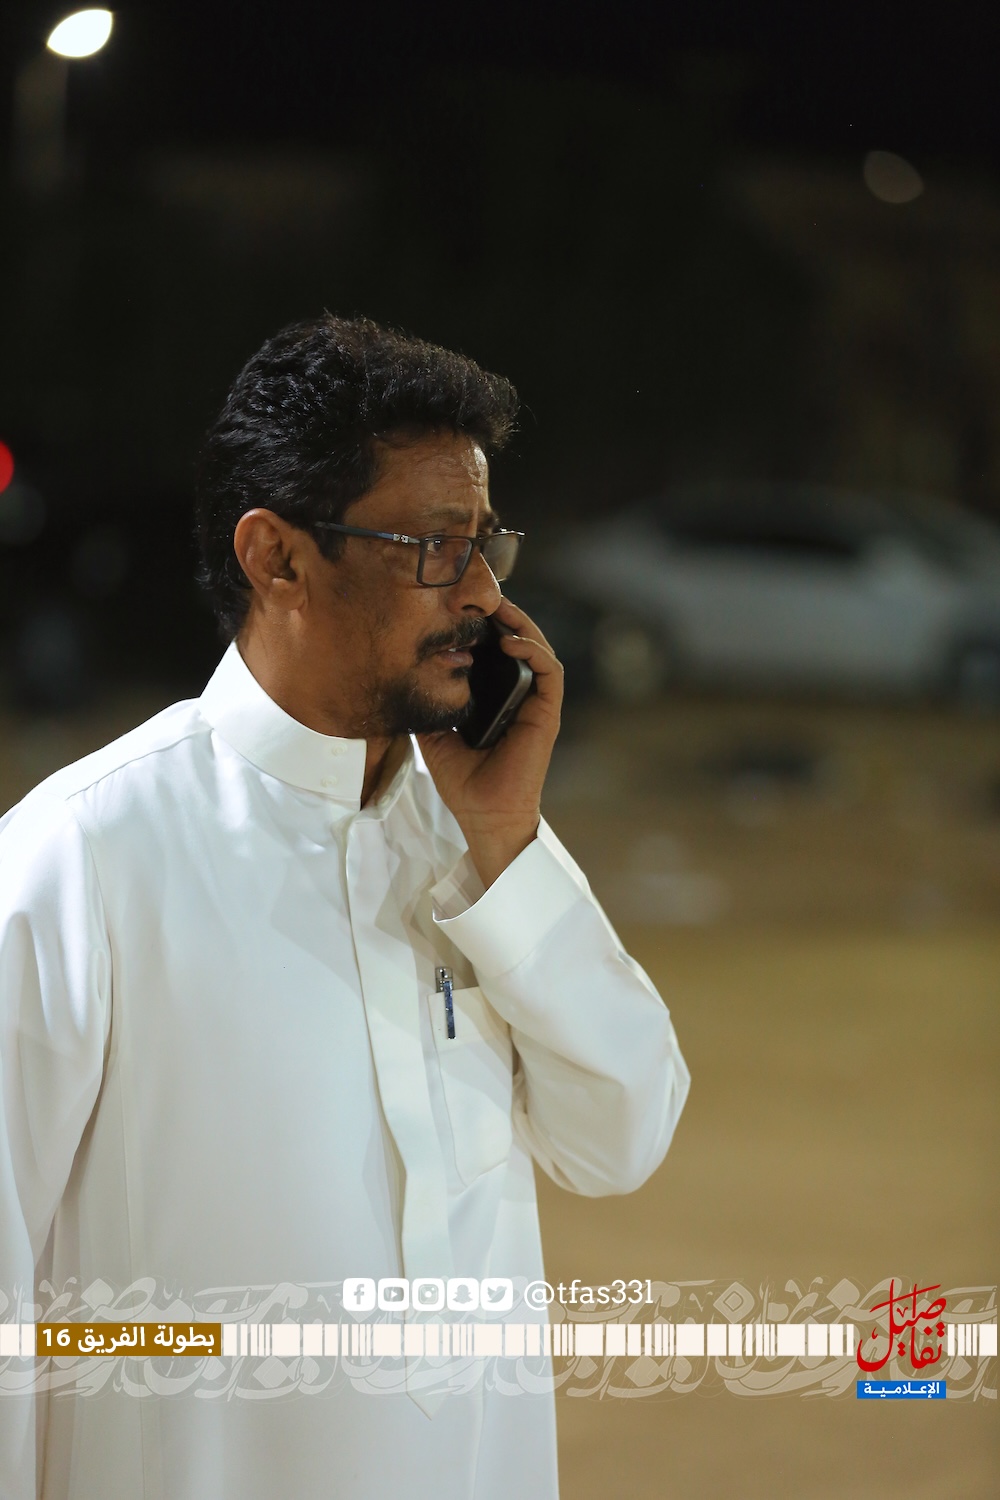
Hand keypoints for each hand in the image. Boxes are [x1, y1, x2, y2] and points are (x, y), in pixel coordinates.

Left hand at [416, 596, 562, 886]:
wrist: (483, 814)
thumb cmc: (463, 779)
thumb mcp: (434, 731)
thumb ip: (428, 701)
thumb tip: (402, 672)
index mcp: (498, 696)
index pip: (496, 650)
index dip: (485, 624)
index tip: (462, 606)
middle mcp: (520, 695)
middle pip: (520, 640)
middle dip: (504, 615)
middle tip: (481, 596)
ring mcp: (536, 703)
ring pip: (538, 648)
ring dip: (522, 624)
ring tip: (499, 608)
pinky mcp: (547, 714)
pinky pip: (550, 671)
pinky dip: (534, 650)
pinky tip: (511, 641)